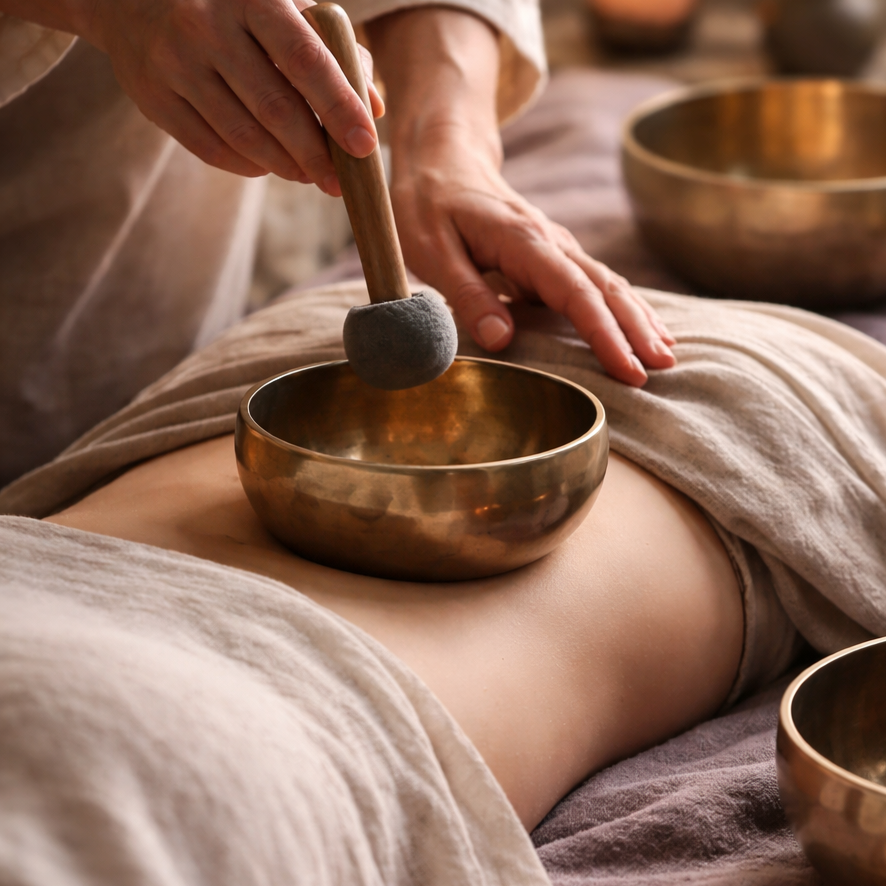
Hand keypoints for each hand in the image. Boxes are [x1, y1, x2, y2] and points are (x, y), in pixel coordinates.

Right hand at [32, 0, 384, 189]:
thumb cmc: (232, 7)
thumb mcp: (281, 9)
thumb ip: (333, 52)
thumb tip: (375, 108)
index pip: (305, 58)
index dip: (339, 106)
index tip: (365, 146)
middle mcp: (207, 26)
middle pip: (275, 107)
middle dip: (315, 154)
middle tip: (340, 182)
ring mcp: (174, 62)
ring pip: (243, 135)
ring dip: (285, 166)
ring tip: (309, 176)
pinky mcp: (152, 97)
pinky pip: (210, 149)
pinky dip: (248, 165)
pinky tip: (268, 166)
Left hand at [366, 8, 674, 386]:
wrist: (443, 158)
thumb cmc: (429, 204)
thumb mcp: (431, 250)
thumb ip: (466, 294)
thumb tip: (501, 339)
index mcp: (524, 241)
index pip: (576, 292)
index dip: (604, 334)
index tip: (626, 369)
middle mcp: (550, 242)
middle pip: (606, 288)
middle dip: (636, 330)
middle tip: (663, 370)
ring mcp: (555, 247)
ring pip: (608, 283)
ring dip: (637, 319)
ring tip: (664, 355)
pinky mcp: (551, 255)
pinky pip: (594, 283)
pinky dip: (621, 307)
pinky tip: (637, 328)